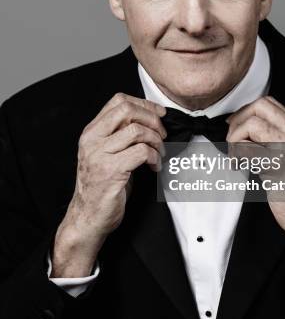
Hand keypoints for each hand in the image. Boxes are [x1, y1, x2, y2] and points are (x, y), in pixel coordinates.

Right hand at [51, 93, 166, 275]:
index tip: (160, 113)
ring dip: (156, 141)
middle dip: (152, 119)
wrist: (88, 216)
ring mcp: (99, 155)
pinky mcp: (110, 171)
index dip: (144, 104)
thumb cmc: (102, 186)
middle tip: (162, 134)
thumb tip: (151, 118)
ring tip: (159, 153)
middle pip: (127, 110)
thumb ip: (120, 134)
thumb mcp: (107, 153)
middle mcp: (92, 139)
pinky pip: (141, 152)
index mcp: (91, 131)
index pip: (118, 101)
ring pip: (137, 131)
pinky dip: (154, 157)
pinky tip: (154, 166)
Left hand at [226, 96, 284, 258]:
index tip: (236, 125)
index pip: (268, 102)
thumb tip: (243, 126)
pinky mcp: (278, 166)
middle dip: (238, 121)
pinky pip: (248, 150)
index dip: (246, 110)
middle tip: (233, 140)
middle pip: (258, 107)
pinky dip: (236, 155)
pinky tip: (239, 165)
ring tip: (236, 156)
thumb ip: (272, 135)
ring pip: (251, 125)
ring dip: (235, 139)